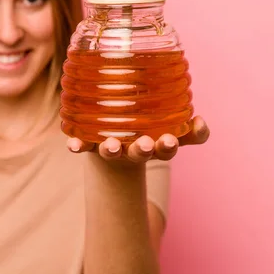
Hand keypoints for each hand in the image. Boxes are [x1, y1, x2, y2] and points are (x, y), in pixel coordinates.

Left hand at [66, 115, 209, 163]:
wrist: (116, 142)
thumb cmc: (148, 128)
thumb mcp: (170, 125)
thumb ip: (189, 126)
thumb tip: (200, 121)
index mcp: (156, 143)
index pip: (171, 146)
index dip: (175, 143)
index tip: (178, 136)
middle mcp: (135, 148)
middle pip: (142, 152)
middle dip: (146, 149)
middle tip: (149, 144)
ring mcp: (113, 147)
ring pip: (113, 151)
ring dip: (112, 149)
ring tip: (111, 145)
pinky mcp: (91, 144)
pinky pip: (83, 146)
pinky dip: (78, 146)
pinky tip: (73, 145)